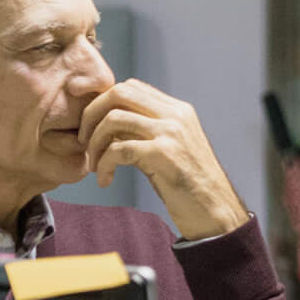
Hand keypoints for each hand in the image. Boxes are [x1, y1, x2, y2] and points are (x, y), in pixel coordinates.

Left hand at [77, 79, 248, 239]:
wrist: (215, 212)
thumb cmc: (189, 187)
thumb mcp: (169, 149)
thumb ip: (146, 131)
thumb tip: (109, 123)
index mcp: (178, 110)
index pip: (131, 87)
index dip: (103, 103)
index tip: (90, 126)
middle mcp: (175, 115)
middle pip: (119, 93)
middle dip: (91, 114)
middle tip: (84, 141)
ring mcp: (171, 132)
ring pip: (114, 119)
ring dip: (94, 143)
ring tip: (94, 165)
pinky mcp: (164, 154)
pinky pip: (118, 149)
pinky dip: (104, 164)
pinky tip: (104, 180)